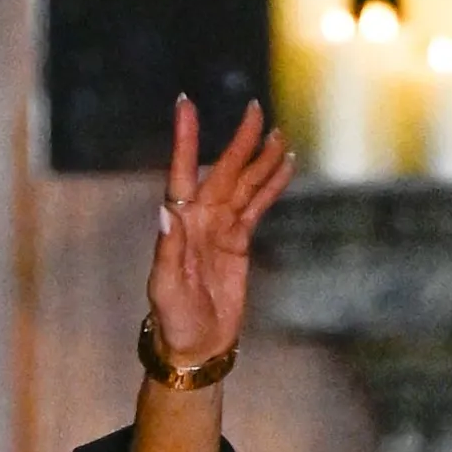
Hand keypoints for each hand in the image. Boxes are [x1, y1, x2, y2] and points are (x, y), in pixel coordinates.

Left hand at [146, 96, 292, 367]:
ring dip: (261, 159)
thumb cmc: (174, 320)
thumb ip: (168, 249)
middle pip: (224, 172)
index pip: (183, 172)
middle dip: (240, 142)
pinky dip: (271, 187)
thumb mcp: (165, 288)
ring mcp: (221, 227)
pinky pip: (257, 206)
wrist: (196, 346)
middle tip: (256, 110)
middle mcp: (200, 218)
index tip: (186, 104)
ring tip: (278, 133)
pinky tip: (285, 166)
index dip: (186, 139)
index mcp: (180, 223)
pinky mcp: (239, 241)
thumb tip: (166, 208)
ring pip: (245, 184)